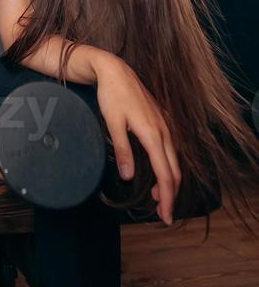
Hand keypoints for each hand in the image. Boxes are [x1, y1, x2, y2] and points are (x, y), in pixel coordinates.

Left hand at [93, 54, 181, 224]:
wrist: (115, 70)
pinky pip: (170, 149)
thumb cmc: (112, 96)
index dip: (166, 198)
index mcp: (153, 134)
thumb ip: (123, 150)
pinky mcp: (161, 120)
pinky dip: (168, 165)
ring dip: (169, 181)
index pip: (165, 174)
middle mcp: (164, 131)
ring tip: (157, 197)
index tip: (165, 216)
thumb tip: (128, 176)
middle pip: (175, 171)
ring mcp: (165, 125)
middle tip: (163, 214)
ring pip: (174, 160)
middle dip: (171, 195)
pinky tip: (159, 170)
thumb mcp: (113, 124)